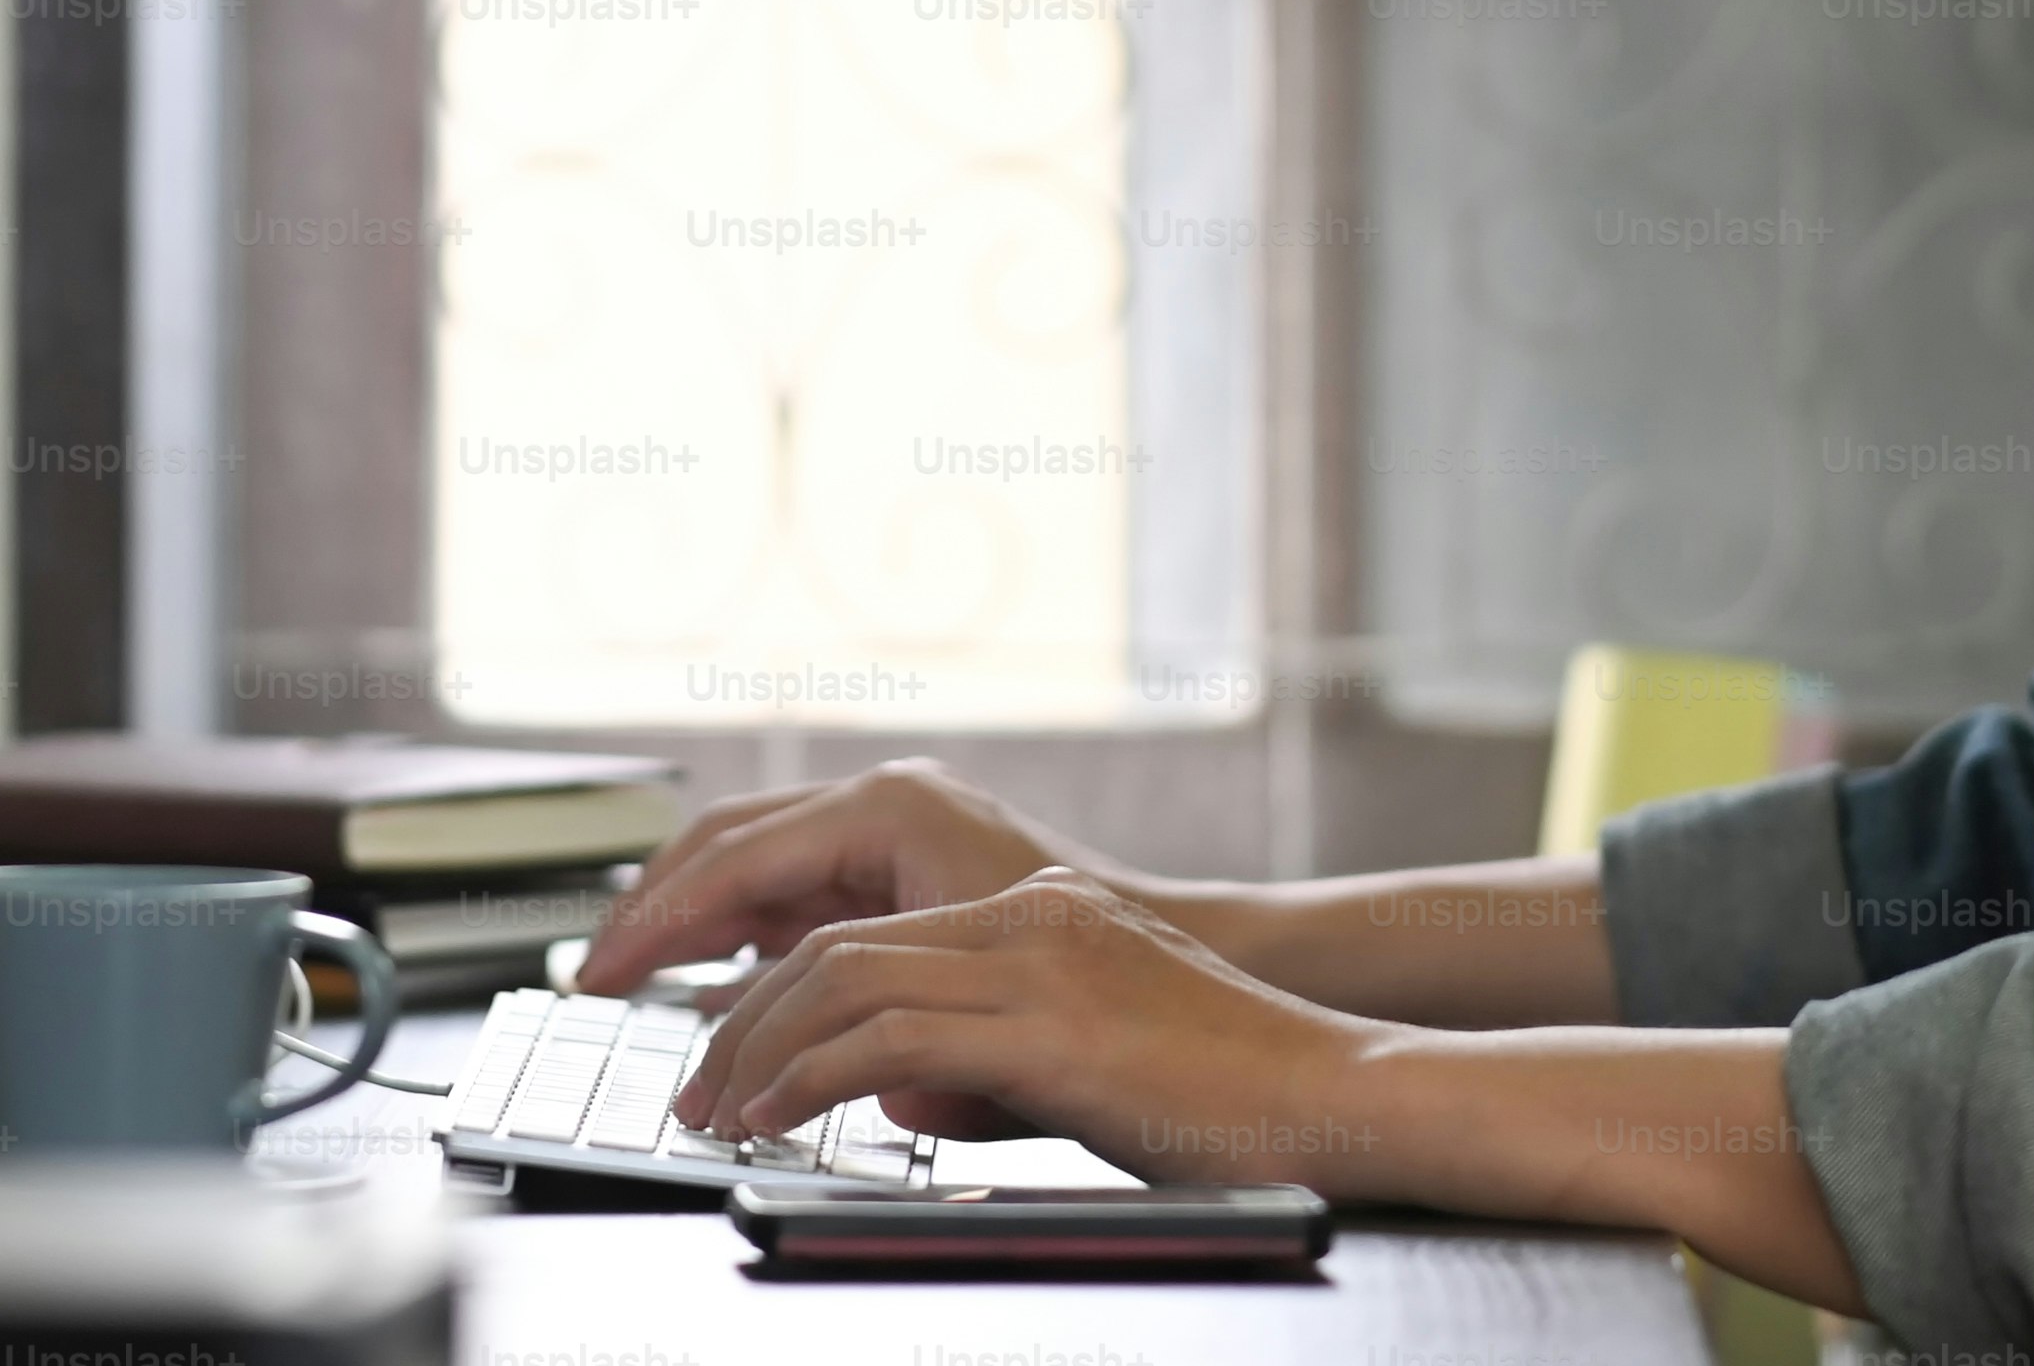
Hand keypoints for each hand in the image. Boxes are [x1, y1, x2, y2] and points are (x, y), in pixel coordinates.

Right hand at [581, 758, 1138, 988]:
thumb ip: (899, 1032)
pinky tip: (704, 982)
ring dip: (688, 919)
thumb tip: (839, 1074)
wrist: (1186, 951)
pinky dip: (738, 930)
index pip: (737, 856)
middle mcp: (884, 803)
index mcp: (893, 811)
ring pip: (752, 864)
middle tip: (594, 976)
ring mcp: (887, 829)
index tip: (604, 971)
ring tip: (627, 983)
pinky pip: (791, 889)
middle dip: (655, 911)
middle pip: (728, 845)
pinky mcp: (894, 867)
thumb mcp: (985, 995)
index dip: (658, 920)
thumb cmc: (1104, 966)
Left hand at [666, 867, 1382, 1169]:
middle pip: (832, 942)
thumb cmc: (1235, 1098)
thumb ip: (991, 1065)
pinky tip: (778, 1118)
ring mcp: (1041, 961)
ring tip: (714, 1111)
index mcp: (1040, 915)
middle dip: (736, 1013)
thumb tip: (901, 1096)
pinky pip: (888, 1040)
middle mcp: (1030, 918)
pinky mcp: (1050, 1024)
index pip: (864, 927)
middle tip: (687, 1085)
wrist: (1345, 1092)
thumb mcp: (1089, 1064)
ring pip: (842, 978)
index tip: (723, 1046)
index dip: (773, 984)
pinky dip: (811, 1078)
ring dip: (756, 1048)